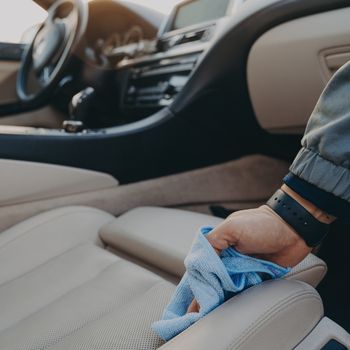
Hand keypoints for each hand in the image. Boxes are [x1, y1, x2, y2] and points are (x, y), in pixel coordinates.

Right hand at [187, 204, 311, 313]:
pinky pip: (243, 291)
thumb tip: (201, 263)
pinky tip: (227, 311)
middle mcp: (228, 258)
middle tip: (198, 312)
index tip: (194, 296)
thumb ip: (212, 242)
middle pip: (213, 279)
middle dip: (206, 294)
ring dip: (220, 299)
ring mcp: (241, 269)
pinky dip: (237, 300)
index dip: (198, 281)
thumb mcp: (231, 227)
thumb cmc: (262, 224)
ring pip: (226, 287)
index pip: (202, 265)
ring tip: (210, 315)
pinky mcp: (255, 278)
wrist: (293, 230)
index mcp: (219, 244)